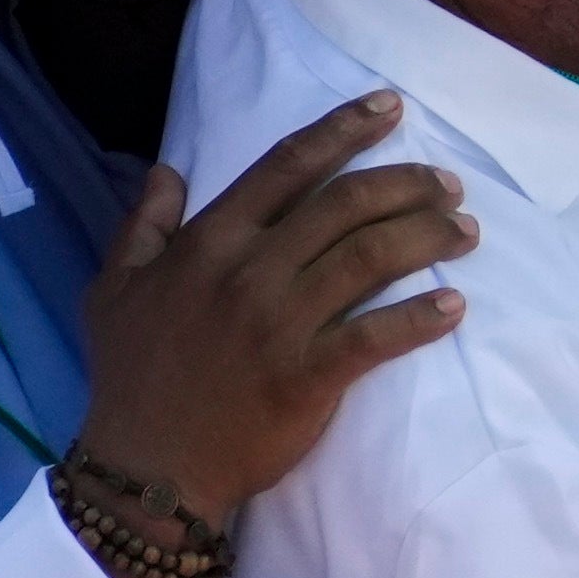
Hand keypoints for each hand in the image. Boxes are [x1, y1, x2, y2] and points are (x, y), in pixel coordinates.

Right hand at [74, 88, 477, 552]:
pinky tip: (454, 305)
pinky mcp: (307, 377)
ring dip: (427, 236)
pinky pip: (377, 337)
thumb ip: (143, 224)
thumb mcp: (113, 289)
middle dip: (406, 183)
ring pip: (370, 257)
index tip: (391, 108)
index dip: (344, 129)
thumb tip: (167, 169)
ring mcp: (280, 324)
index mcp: (209, 242)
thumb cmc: (131, 378)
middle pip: (345, 204)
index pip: (288, 166)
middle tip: (447, 182)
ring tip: (466, 229)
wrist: (147, 470)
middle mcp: (250, 271)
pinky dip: (421, 317)